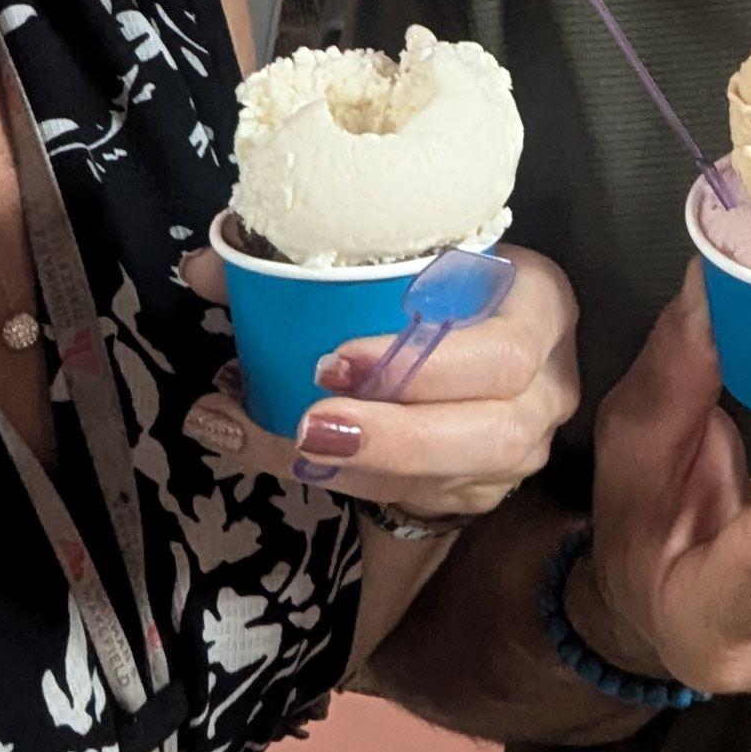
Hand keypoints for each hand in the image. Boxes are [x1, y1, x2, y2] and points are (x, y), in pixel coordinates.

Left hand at [178, 242, 581, 521]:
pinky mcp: (481, 489)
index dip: (426, 366)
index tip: (333, 360)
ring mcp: (521, 446)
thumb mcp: (393, 249)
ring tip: (279, 446)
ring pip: (454, 480)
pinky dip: (348, 484)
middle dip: (394, 438)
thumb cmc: (430, 276)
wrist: (466, 330)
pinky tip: (286, 458)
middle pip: (492, 433)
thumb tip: (205, 267)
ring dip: (359, 471)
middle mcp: (545, 384)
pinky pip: (420, 502)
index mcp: (539, 305)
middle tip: (306, 425)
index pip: (504, 349)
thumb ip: (303, 255)